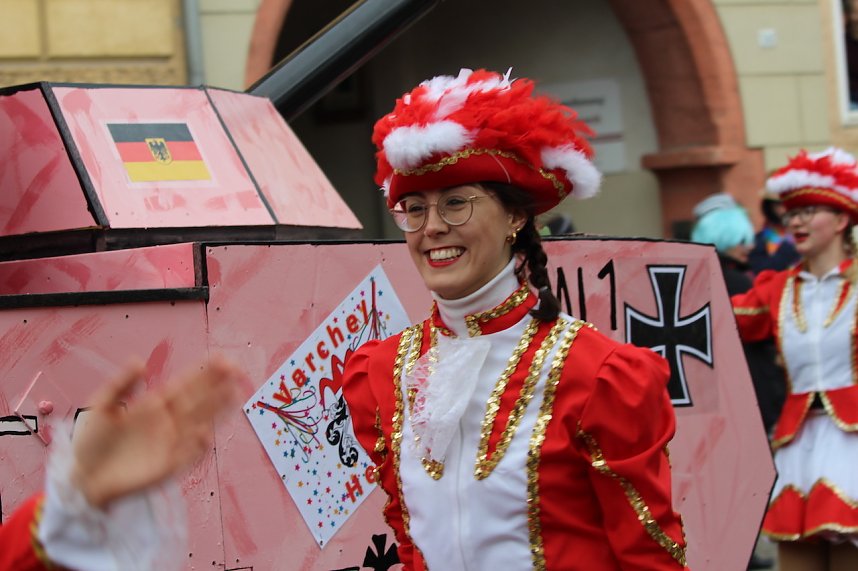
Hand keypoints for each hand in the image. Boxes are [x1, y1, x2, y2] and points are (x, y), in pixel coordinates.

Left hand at [70, 356, 239, 508]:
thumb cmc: (91, 442)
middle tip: (236, 369)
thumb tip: (140, 361)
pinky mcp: (169, 466)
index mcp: (156, 405)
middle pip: (200, 400)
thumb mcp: (100, 407)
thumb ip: (120, 384)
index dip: (205, 372)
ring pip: (201, 423)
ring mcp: (172, 443)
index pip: (186, 384)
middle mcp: (170, 421)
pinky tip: (205, 433)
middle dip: (218, 385)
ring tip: (235, 393)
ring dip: (217, 410)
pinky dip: (198, 446)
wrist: (83, 478)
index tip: (223, 359)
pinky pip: (189, 454)